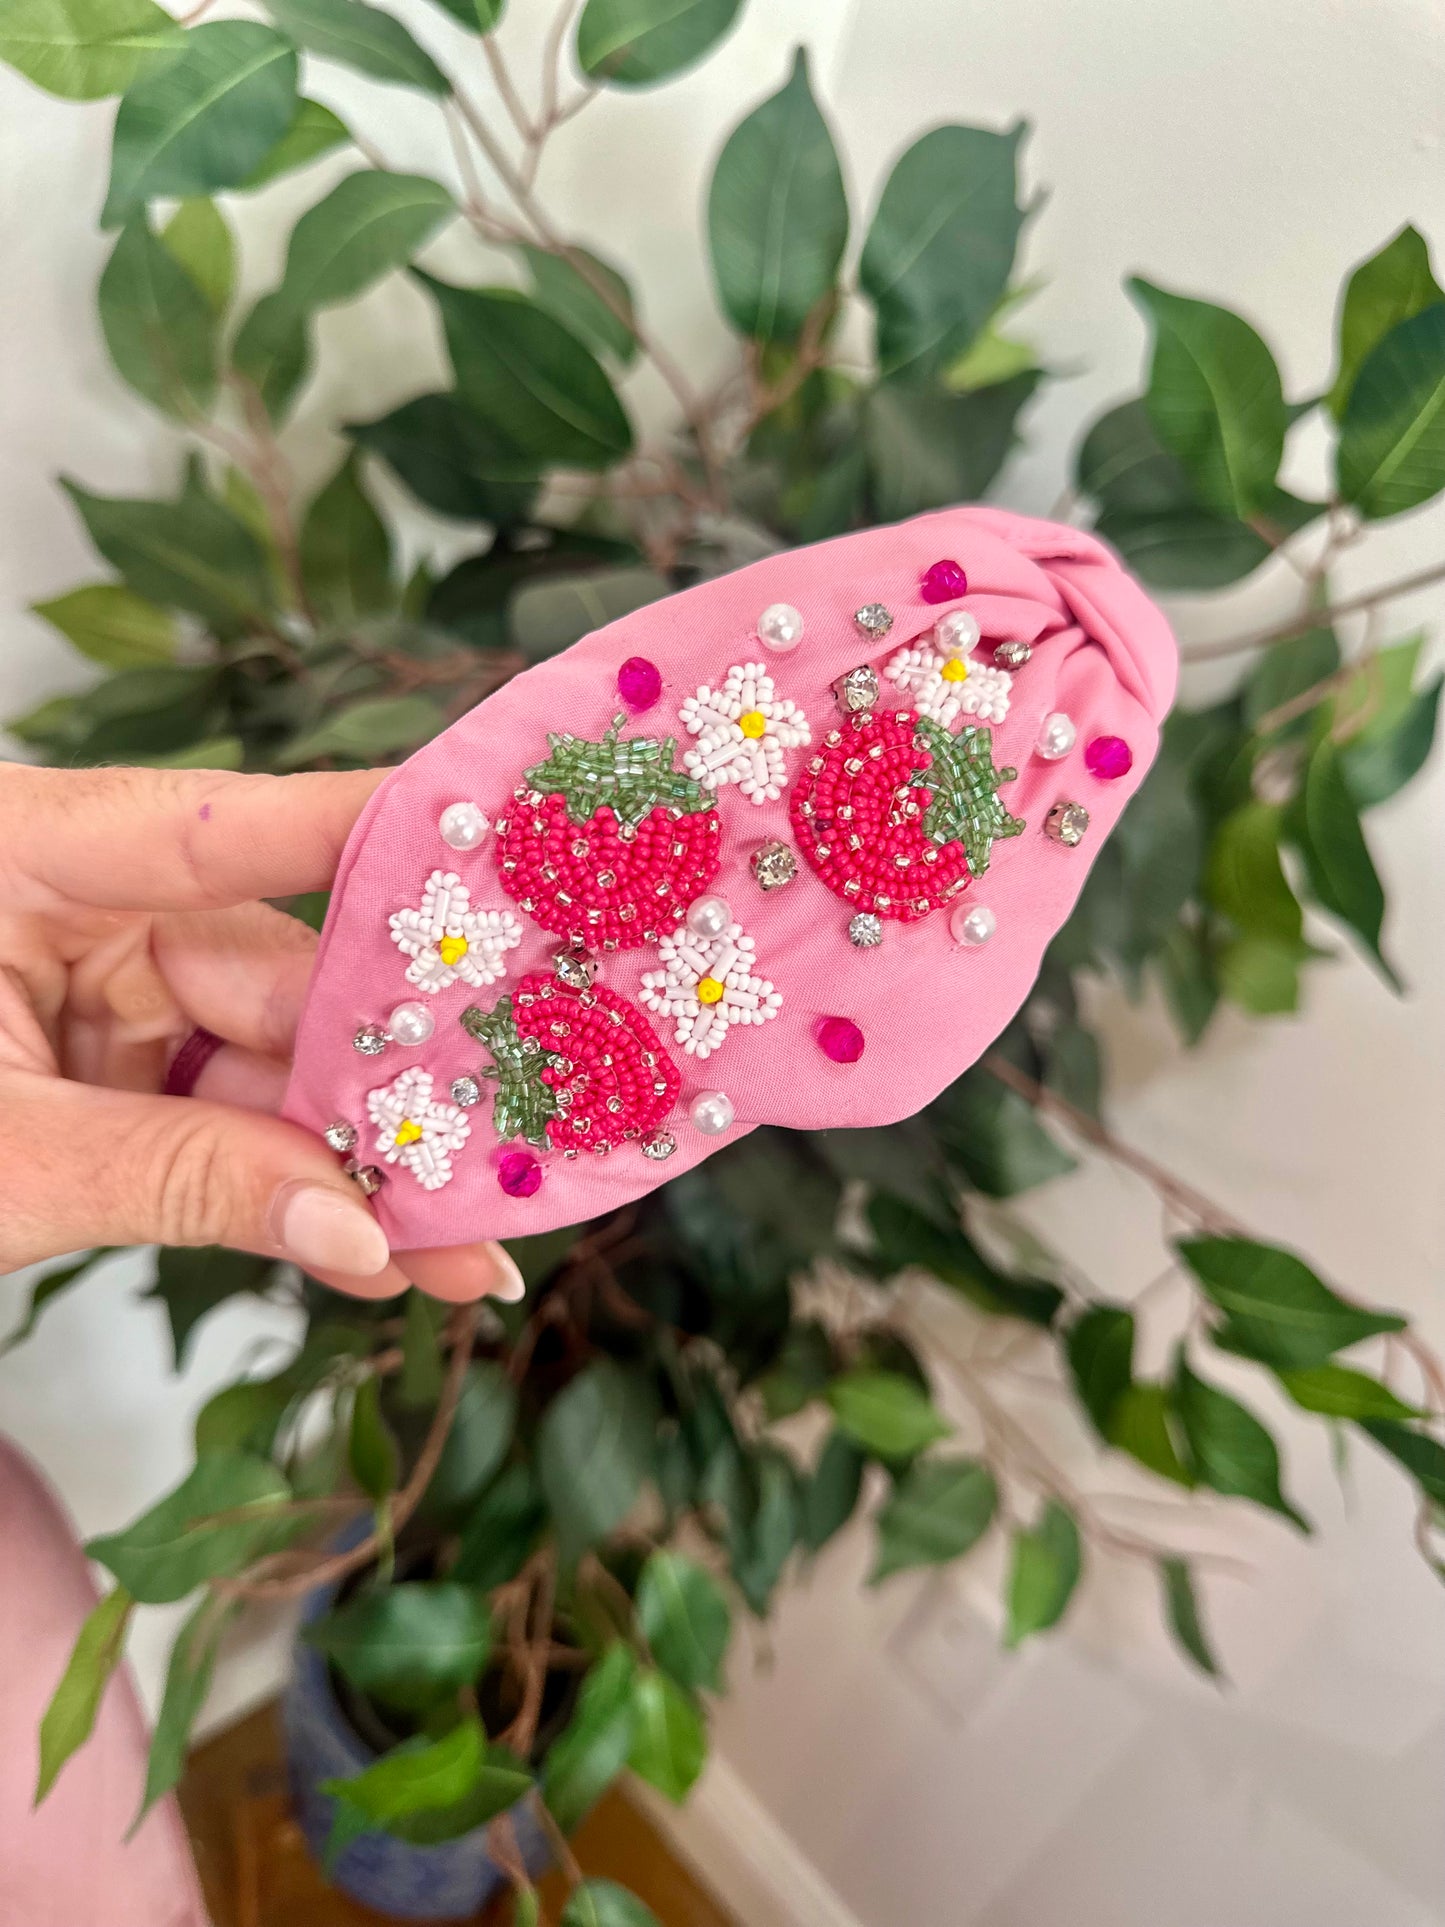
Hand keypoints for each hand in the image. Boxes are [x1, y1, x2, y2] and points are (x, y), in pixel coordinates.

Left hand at [0, 763, 521, 1303]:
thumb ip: (183, 1182)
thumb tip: (362, 1235)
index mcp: (20, 855)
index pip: (225, 823)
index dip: (374, 834)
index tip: (507, 835)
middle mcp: (74, 899)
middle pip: (274, 972)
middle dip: (388, 1085)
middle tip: (505, 1155)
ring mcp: (93, 981)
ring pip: (268, 1058)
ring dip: (359, 1160)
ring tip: (458, 1248)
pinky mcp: (104, 1057)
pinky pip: (229, 1108)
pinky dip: (296, 1182)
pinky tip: (382, 1248)